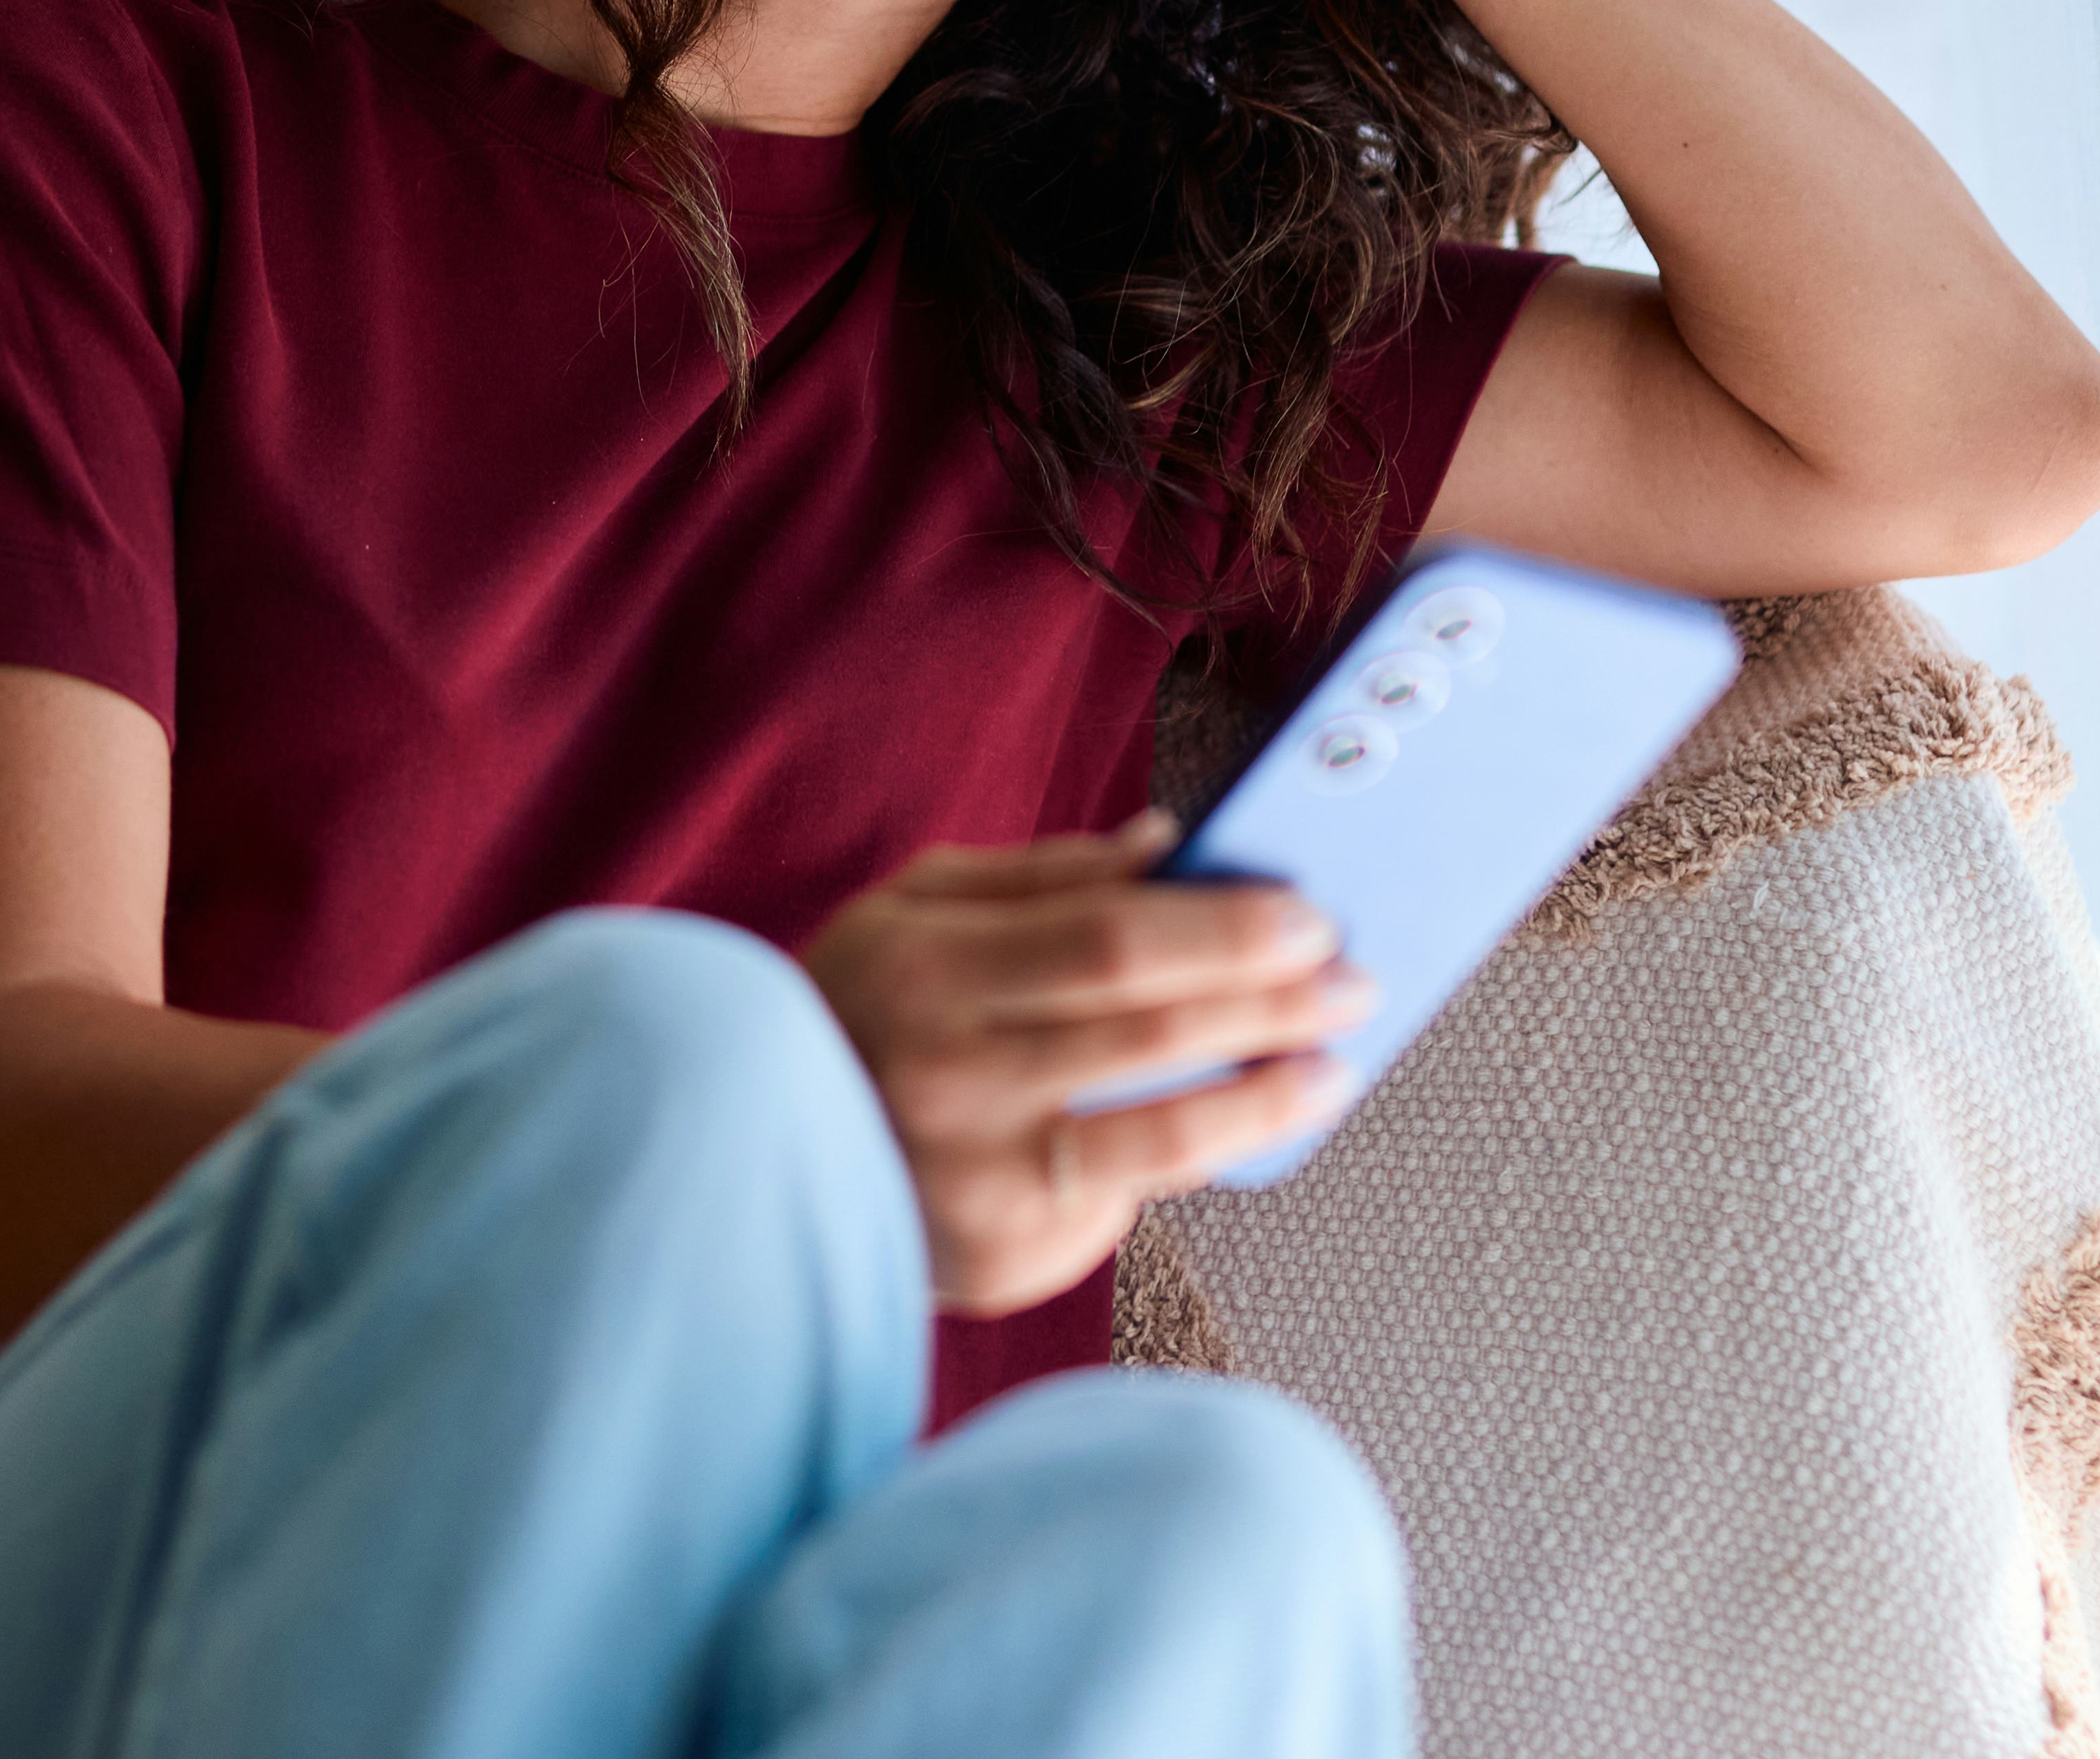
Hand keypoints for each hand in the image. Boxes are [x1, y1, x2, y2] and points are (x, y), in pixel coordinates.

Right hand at [796, 817, 1373, 1313]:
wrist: (744, 1165)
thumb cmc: (855, 1013)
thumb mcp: (911, 912)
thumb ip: (1041, 877)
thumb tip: (1169, 843)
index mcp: (925, 971)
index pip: (1109, 942)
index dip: (1222, 929)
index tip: (1307, 915)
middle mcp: (950, 1077)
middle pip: (1151, 1032)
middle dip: (1274, 1003)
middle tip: (1355, 979)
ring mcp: (977, 1178)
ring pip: (1163, 1136)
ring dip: (1269, 1096)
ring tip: (1335, 1065)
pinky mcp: (1004, 1256)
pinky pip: (1129, 1197)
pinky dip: (1203, 1156)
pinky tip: (1255, 1122)